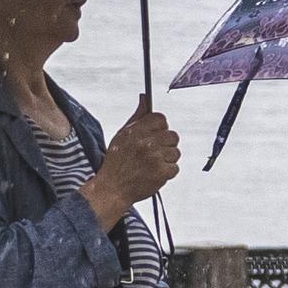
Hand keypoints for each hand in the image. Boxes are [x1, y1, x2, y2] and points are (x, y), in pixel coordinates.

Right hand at [81, 105, 181, 223]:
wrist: (112, 188)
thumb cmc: (116, 162)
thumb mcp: (122, 134)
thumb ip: (138, 116)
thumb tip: (144, 98)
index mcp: (136, 131)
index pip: (161, 119)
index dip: (160, 128)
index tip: (155, 135)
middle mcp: (146, 143)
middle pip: (172, 135)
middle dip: (165, 144)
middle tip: (153, 153)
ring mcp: (155, 158)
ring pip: (175, 152)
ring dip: (166, 159)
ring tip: (152, 164)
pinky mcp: (161, 172)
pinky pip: (175, 167)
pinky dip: (167, 172)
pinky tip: (154, 173)